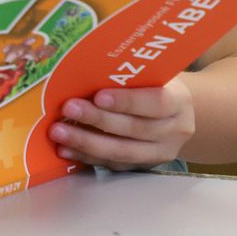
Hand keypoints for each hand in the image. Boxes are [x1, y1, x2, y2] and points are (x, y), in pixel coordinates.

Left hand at [48, 77, 195, 170]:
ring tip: (58, 132)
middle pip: (135, 129)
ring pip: (122, 152)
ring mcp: (159, 153)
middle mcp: (174, 131)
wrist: (177, 114)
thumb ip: (128, 75)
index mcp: (178, 102)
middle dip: (98, 120)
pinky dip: (87, 157)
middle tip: (67, 109)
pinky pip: (114, 164)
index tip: (98, 96)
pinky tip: (65, 149)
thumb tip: (82, 69)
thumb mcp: (151, 75)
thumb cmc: (154, 85)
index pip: (156, 102)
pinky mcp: (143, 166)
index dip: (127, 101)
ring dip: (86, 143)